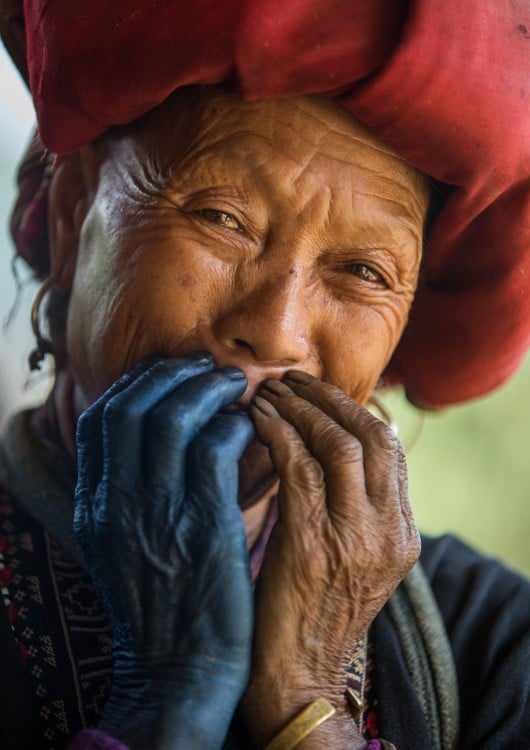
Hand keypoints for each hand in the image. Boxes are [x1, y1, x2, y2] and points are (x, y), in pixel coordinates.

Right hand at [73, 353, 254, 749]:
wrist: (178, 671)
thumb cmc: (160, 603)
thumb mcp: (120, 545)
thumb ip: (127, 491)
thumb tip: (156, 437)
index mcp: (94, 504)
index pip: (100, 419)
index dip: (136, 384)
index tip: (168, 372)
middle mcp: (116, 502)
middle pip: (132, 406)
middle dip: (170, 374)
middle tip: (205, 366)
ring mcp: (156, 512)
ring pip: (173, 418)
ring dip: (207, 389)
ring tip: (233, 384)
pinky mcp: (203, 525)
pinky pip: (216, 449)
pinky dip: (235, 425)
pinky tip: (251, 427)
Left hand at [242, 371, 419, 748]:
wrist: (297, 677)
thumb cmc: (311, 611)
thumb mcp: (350, 557)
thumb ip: (349, 508)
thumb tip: (321, 448)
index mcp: (401, 533)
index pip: (390, 448)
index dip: (353, 409)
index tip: (318, 390)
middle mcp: (389, 532)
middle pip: (372, 436)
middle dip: (329, 398)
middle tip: (292, 380)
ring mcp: (356, 540)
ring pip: (339, 444)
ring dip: (300, 409)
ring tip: (269, 391)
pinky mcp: (314, 547)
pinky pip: (299, 469)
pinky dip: (276, 434)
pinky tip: (255, 418)